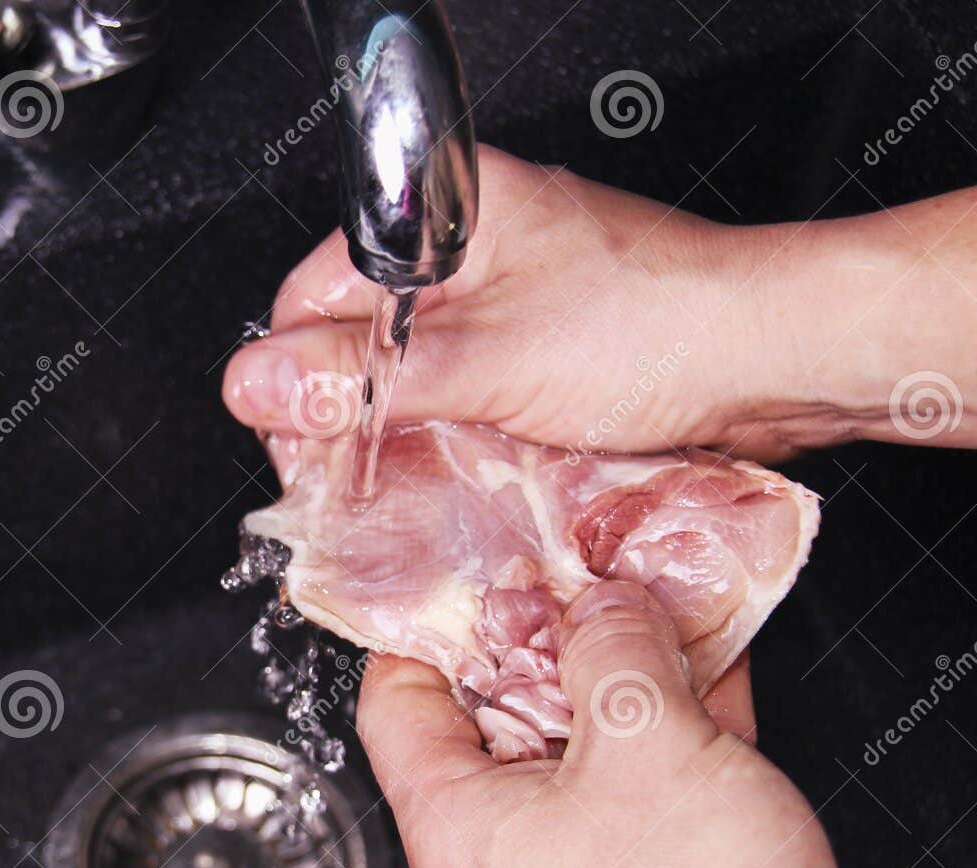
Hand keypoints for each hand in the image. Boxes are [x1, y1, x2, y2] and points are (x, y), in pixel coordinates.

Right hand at [224, 146, 976, 458]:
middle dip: (349, 416)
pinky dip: (451, 445)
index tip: (299, 450)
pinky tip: (453, 485)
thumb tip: (255, 384)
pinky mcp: (539, 357)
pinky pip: (464, 401)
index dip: (296, 373)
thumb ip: (363, 377)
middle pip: (362, 339)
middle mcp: (473, 253)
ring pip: (413, 378)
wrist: (774, 363)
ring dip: (402, 439)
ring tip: (401, 493)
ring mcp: (508, 306)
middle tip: (348, 485)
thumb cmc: (657, 328)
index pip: (320, 289)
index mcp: (450, 213)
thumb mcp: (486, 359)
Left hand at [357, 580, 936, 867]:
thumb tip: (601, 601)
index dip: (422, 626)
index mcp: (456, 820)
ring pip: (587, 732)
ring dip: (622, 661)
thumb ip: (611, 647)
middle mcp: (507, 843)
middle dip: (542, 631)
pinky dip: (677, 705)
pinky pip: (653, 763)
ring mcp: (586, 855)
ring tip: (645, 585)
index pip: (395, 703)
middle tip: (570, 561)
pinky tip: (711, 647)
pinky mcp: (660, 865)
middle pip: (499, 709)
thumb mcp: (638, 738)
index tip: (457, 569)